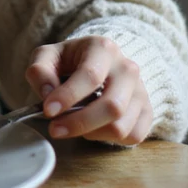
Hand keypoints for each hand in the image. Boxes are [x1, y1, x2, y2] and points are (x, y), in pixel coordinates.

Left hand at [25, 36, 152, 145]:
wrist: (100, 63)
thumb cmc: (71, 61)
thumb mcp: (48, 56)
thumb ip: (40, 70)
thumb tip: (48, 94)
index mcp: (103, 48)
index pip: (91, 75)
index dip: (68, 96)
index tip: (48, 111)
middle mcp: (128, 69)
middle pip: (112, 106)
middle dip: (80, 123)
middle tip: (55, 129)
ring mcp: (141, 91)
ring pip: (122, 126)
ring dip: (92, 133)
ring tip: (73, 124)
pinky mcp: (147, 111)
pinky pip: (133, 136)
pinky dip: (108, 139)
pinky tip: (92, 128)